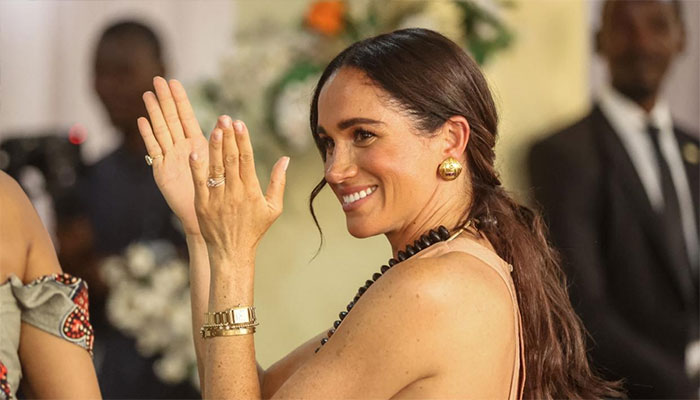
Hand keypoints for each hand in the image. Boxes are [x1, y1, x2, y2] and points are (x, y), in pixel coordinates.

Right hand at [138, 77, 208, 234]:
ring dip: (154, 113)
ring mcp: (170, 158)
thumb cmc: (217, 192)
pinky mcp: (162, 171)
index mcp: (197, 144)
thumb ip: (221, 142)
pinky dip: (148, 135)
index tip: (174, 81)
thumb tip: (228, 119)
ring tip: (148, 94)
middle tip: (157, 79)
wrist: (206, 215)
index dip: (180, 99)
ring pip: (161, 130)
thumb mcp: (221, 164)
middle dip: (165, 100)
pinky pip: (155, 150)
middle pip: (171, 119)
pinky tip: (142, 121)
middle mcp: (181, 148)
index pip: (186, 116)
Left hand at [189, 116, 288, 260]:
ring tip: (215, 128)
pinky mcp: (203, 205)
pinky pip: (199, 183)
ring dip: (215, 147)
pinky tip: (195, 152)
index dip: (243, 140)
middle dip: (228, 137)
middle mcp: (234, 193)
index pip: (247, 160)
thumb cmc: (254, 229)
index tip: (240, 123)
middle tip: (225, 118)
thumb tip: (285, 159)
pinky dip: (197, 168)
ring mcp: (217, 198)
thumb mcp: (273, 208)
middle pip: (231, 160)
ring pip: (216, 167)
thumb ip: (278, 182)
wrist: (232, 252)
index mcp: (251, 191)